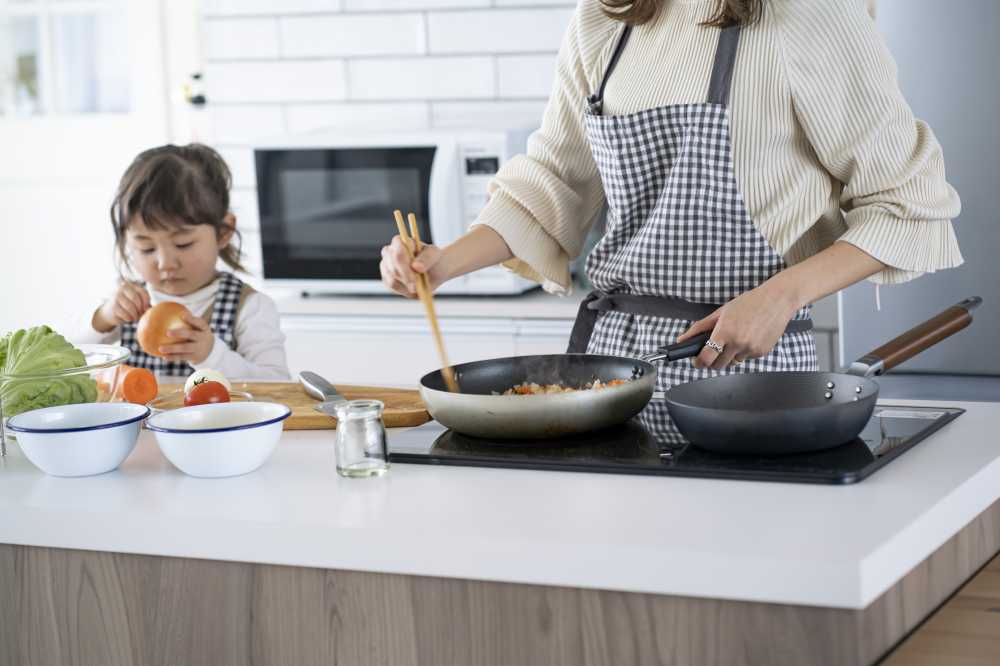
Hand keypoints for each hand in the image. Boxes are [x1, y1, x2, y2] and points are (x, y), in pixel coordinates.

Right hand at [93, 282, 150, 331]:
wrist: (110, 311)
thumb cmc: (128, 306)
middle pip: (136, 299)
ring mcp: (116, 296)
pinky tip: (128, 318)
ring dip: (135, 315)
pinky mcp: (113, 306)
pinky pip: (125, 315)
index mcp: (131, 285)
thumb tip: (153, 308)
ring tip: (135, 317)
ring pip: (131, 308)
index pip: (142, 292)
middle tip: (140, 314)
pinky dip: (129, 318)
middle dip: (140, 309)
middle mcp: (122, 288)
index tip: (146, 309)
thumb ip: (145, 302)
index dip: (147, 302)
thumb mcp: (137, 302)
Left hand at [157, 313, 214, 364]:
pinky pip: (183, 357)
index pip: (199, 323)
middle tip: (167, 332)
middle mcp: (203, 338)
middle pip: (192, 335)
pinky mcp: (195, 357)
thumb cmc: (197, 333)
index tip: (182, 315)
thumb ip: (186, 320)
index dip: (192, 319)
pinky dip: (173, 357)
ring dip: (172, 348)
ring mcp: (200, 348)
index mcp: (204, 328)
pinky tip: (164, 357)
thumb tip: (165, 310)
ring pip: (185, 348)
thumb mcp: (196, 327)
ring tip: (160, 348)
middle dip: (180, 333)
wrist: (210, 350)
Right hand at [379, 236, 445, 297]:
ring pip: (391, 278)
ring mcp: (386, 266)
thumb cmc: (433, 259)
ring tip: (418, 286)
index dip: (404, 265)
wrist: (435, 270)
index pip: (397, 251)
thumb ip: (426, 258)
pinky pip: (391, 286)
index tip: (415, 275)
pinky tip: (412, 288)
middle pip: (392, 266)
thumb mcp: (435, 255)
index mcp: (400, 242)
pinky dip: (403, 290)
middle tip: (416, 286)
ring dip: (406, 284)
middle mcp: (389, 252)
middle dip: (405, 277)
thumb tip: (415, 266)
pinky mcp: (387, 278)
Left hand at [676, 285, 799, 368]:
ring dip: (729, 355)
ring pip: (733, 362)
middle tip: (713, 351)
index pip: (707, 358)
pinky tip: (748, 337)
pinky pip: (746, 358)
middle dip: (712, 361)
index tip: (697, 362)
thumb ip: (700, 328)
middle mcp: (738, 343)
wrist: (777, 300)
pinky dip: (744, 352)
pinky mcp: (762, 352)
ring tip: (735, 338)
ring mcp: (751, 349)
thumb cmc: (748, 303)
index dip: (699, 362)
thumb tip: (682, 339)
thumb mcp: (721, 312)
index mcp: (725, 332)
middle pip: (718, 365)